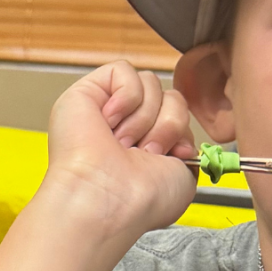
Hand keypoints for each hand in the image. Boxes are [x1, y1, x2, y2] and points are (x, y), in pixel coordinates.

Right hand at [41, 60, 197, 236]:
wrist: (109, 199)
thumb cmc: (142, 198)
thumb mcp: (184, 172)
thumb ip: (185, 141)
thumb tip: (180, 131)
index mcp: (147, 144)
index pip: (177, 111)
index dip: (179, 129)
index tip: (172, 156)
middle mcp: (127, 125)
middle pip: (168, 94)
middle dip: (165, 124)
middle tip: (144, 152)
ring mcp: (106, 108)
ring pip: (150, 82)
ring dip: (144, 117)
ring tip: (123, 144)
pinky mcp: (86, 92)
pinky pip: (123, 71)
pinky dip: (126, 97)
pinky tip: (110, 123)